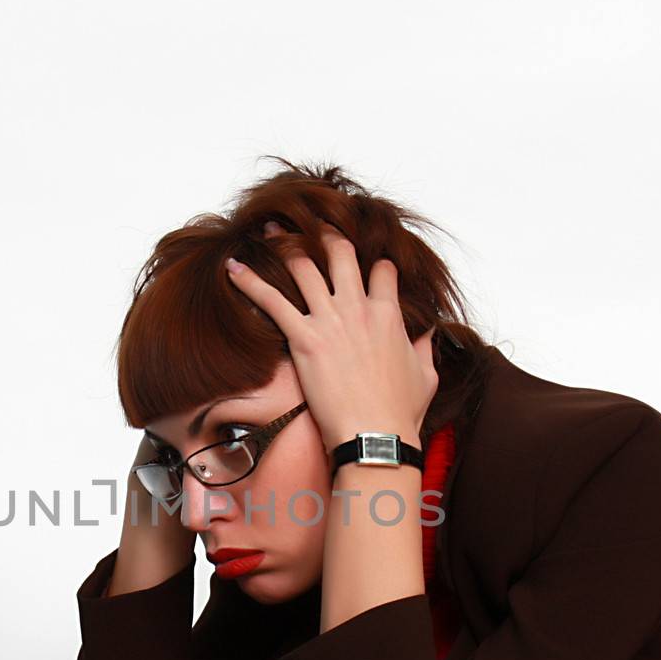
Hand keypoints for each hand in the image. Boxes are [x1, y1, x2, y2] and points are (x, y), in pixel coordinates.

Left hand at [225, 220, 436, 451]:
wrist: (375, 436)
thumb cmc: (400, 412)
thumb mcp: (426, 375)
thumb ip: (425, 347)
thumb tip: (428, 334)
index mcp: (389, 314)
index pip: (381, 270)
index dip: (374, 264)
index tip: (365, 264)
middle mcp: (359, 308)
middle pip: (340, 253)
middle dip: (324, 234)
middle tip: (310, 223)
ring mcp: (330, 320)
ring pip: (304, 266)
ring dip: (286, 245)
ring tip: (271, 229)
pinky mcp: (304, 338)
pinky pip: (271, 300)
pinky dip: (249, 282)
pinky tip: (232, 267)